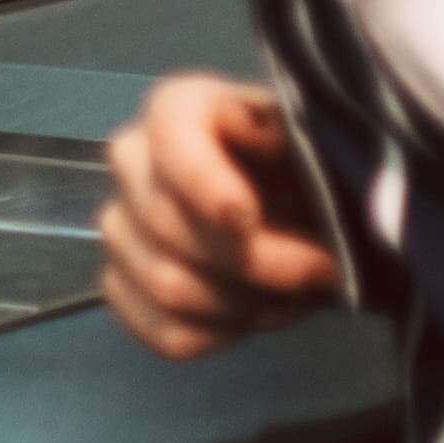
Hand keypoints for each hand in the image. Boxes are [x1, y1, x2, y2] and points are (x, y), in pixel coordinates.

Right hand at [98, 75, 339, 356]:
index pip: (169, 135)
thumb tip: (262, 138)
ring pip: (167, 285)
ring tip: (296, 293)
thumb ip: (289, 133)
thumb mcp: (312, 138)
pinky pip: (165, 331)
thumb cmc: (305, 166)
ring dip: (247, 304)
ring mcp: (120, 226)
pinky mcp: (124, 286)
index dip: (202, 181)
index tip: (247, 218)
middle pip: (169, 226)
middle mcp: (132, 160)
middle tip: (323, 269)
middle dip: (259, 262)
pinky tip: (255, 313)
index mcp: (177, 108)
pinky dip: (223, 334)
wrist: (300, 209)